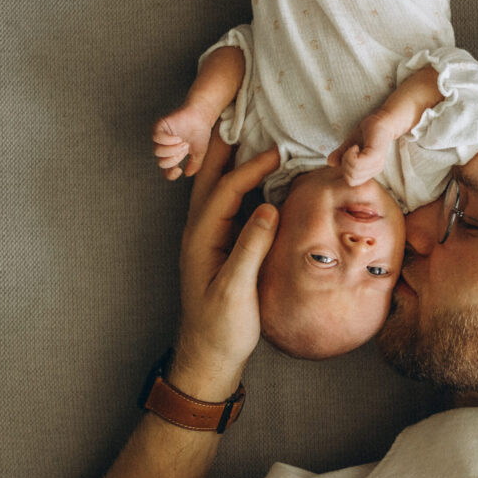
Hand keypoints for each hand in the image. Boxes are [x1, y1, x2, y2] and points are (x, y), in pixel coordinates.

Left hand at [173, 129, 280, 395]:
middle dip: (227, 150)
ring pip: (218, 190)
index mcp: (201, 239)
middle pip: (211, 179)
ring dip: (233, 163)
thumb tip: (269, 207)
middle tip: (246, 120)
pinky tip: (260, 180)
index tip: (277, 152)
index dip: (249, 168)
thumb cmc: (221, 328)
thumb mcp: (236, 290)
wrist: (208, 358)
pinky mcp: (221, 248)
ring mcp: (209, 239)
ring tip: (253, 139)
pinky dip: (243, 186)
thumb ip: (250, 247)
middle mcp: (200, 232)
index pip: (225, 191)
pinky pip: (230, 206)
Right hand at [327, 109, 396, 186]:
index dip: (345, 169)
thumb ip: (340, 155)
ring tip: (354, 147)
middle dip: (345, 164)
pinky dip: (351, 155)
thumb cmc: (367, 132)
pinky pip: (357, 164)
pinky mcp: (376, 155)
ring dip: (347, 158)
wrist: (382, 120)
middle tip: (350, 150)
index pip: (351, 181)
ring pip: (353, 173)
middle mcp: (374, 170)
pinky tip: (355, 146)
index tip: (348, 154)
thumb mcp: (349, 145)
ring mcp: (377, 164)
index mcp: (369, 171)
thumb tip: (330, 163)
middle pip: (351, 179)